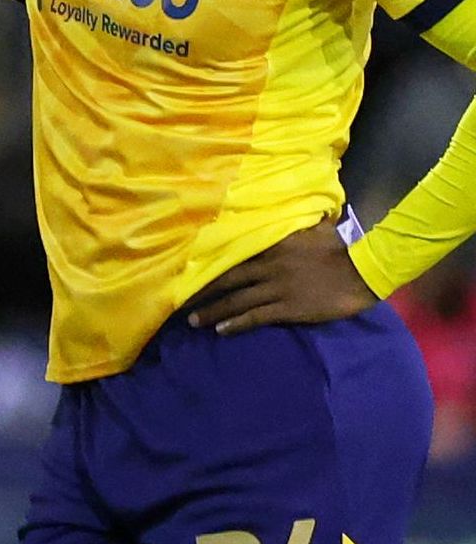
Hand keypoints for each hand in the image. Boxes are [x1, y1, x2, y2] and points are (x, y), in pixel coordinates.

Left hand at [189, 223, 381, 334]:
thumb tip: (294, 212)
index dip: (211, 265)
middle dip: (202, 291)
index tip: (189, 271)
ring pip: (236, 301)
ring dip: (213, 312)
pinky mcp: (288, 308)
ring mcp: (277, 289)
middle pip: (227, 280)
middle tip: (180, 300)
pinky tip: (221, 331)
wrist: (363, 271)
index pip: (234, 255)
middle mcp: (269, 268)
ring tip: (193, 321)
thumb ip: (296, 226)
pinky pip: (255, 317)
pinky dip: (236, 324)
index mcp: (273, 247)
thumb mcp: (315, 229)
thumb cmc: (342, 248)